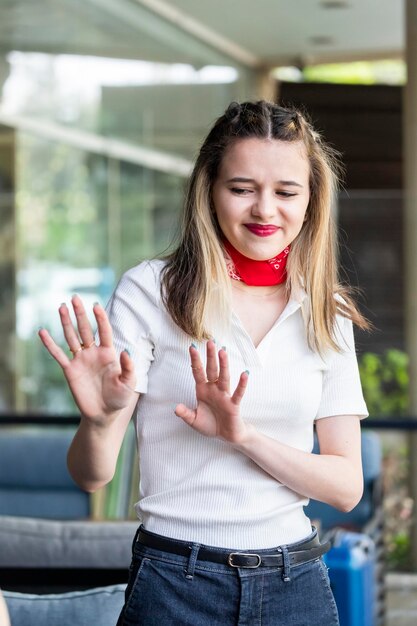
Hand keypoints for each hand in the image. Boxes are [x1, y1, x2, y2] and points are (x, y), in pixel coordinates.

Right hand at [38, 295, 135, 422]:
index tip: (96, 306)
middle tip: (75, 297)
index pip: (104, 331)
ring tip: (61, 306)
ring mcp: (80, 360)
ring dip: (66, 322)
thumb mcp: (129, 383)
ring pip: (71, 337)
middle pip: (85, 329)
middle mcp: (93, 353)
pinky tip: (42, 332)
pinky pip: (58, 355)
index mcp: (108, 353)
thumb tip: (125, 351)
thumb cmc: (119, 398)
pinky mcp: (70, 370)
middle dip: (80, 313)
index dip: (100, 318)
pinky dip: (50, 344)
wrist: (104, 414)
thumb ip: (129, 367)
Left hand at [174, 340, 248, 443]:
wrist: (226, 436)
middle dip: (210, 356)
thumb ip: (185, 414)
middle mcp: (214, 389)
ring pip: (224, 377)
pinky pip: (238, 393)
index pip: (198, 372)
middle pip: (211, 370)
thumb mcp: (194, 421)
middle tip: (210, 341)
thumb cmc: (211, 424)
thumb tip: (176, 408)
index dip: (195, 360)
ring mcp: (224, 396)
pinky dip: (241, 384)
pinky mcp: (233, 405)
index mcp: (203, 390)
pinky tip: (244, 374)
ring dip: (223, 365)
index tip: (192, 347)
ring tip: (223, 352)